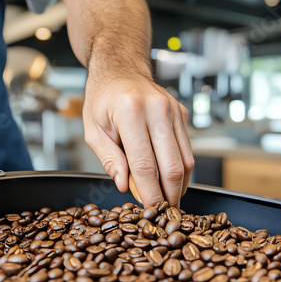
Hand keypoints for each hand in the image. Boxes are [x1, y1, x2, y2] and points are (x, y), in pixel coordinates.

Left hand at [82, 75, 193, 207]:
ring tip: (169, 199)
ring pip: (185, 159)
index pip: (144, 164)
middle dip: (170, 194)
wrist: (121, 69)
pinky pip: (187, 149)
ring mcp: (173, 110)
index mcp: (130, 112)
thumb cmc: (102, 100)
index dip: (149, 192)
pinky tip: (172, 180)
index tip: (150, 210)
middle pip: (172, 165)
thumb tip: (125, 185)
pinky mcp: (182, 113)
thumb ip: (109, 159)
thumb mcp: (93, 130)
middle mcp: (156, 109)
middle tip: (165, 212)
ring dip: (180, 185)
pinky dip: (182, 169)